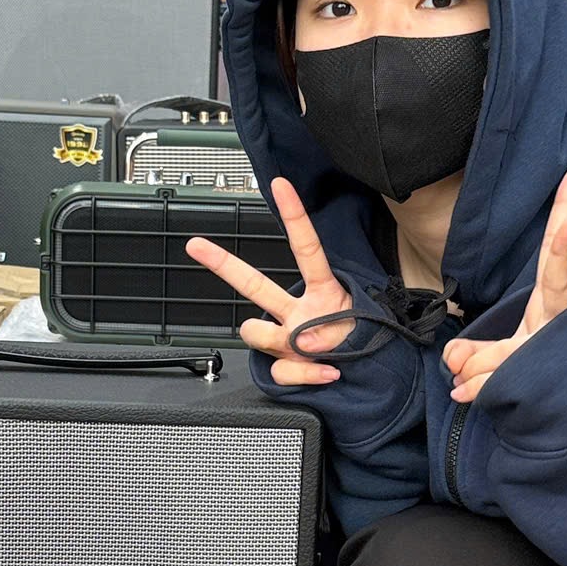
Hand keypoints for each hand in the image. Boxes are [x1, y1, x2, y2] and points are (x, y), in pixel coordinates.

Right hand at [186, 176, 351, 386]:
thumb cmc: (365, 344)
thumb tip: (299, 342)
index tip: (280, 185)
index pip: (306, 248)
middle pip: (254, 284)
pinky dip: (307, 375)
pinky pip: (282, 371)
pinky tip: (327, 373)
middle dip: (223, 264)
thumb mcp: (360, 332)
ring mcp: (290, 338)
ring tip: (317, 352)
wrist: (371, 379)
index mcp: (323, 292)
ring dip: (285, 345)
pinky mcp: (288, 365)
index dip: (294, 215)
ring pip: (258, 333)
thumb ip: (327, 335)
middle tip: (196, 244)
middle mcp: (298, 311)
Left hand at [442, 162, 566, 403]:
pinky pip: (489, 377)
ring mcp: (553, 344)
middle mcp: (556, 317)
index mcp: (549, 300)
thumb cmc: (534, 378)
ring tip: (477, 377)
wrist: (565, 420)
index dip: (565, 210)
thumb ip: (472, 352)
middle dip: (564, 244)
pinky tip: (470, 393)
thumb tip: (454, 364)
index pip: (555, 248)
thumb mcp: (496, 357)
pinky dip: (474, 389)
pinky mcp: (545, 375)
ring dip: (479, 367)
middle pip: (558, 272)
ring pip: (499, 346)